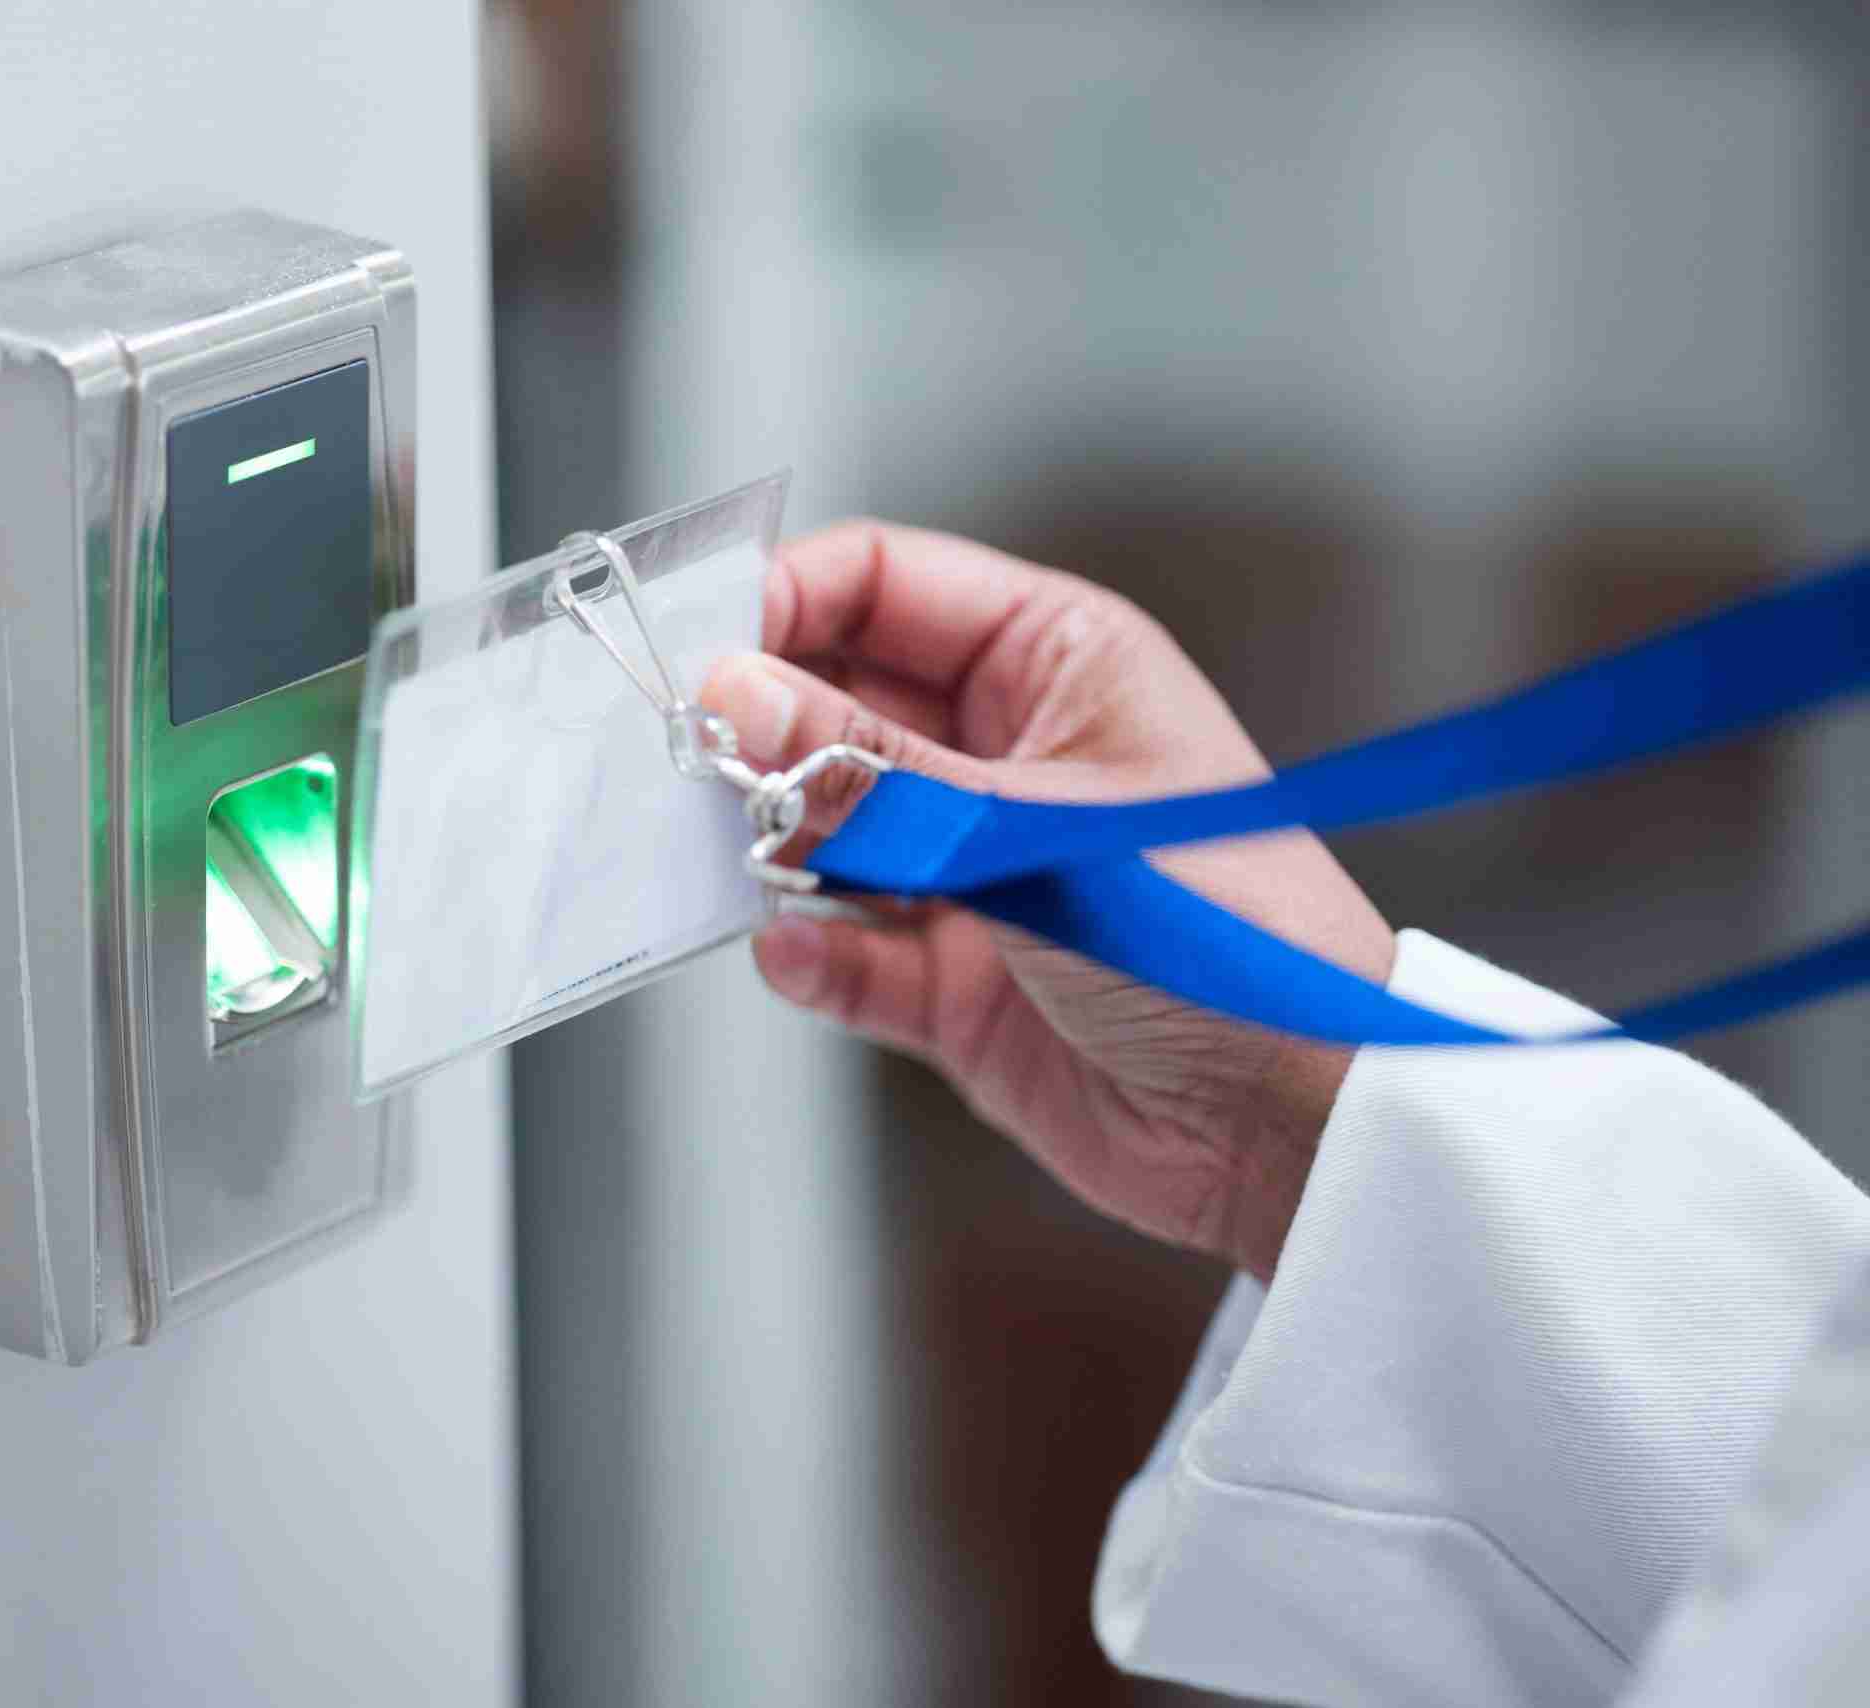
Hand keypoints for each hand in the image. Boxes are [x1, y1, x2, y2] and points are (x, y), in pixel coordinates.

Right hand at [699, 521, 1395, 1280]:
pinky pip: (839, 952)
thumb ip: (876, 774)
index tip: (701, 648)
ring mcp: (968, 868)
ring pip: (819, 826)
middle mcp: (1000, 753)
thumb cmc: (1230, 939)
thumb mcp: (1038, 832)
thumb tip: (736, 698)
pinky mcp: (948, 980)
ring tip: (736, 862)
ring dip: (765, 846)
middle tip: (690, 764)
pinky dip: (806, 958)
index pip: (884, 584)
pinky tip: (797, 960)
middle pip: (830, 700)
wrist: (1299, 1129)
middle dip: (757, 730)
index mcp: (1052, 663)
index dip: (785, 600)